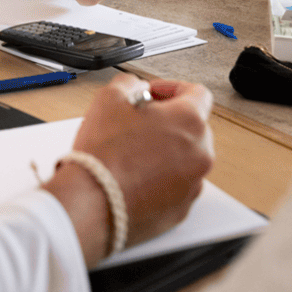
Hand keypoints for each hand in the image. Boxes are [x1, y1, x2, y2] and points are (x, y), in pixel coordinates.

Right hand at [44, 76, 213, 266]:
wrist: (91, 203)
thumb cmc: (103, 155)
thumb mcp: (109, 98)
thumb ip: (130, 83)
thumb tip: (136, 87)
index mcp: (189, 121)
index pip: (197, 93)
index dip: (172, 88)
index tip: (154, 94)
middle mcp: (200, 153)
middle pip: (193, 127)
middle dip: (168, 120)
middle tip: (139, 122)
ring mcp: (193, 184)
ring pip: (186, 157)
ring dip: (166, 150)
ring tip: (134, 151)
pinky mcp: (182, 208)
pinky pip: (178, 184)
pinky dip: (163, 178)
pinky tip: (135, 175)